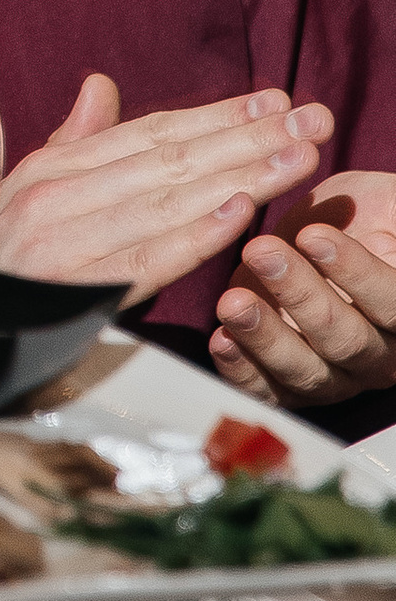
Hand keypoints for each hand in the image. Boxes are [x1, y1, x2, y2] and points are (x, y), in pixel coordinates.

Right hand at [0, 73, 335, 300]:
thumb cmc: (2, 259)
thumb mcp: (32, 190)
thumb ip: (77, 141)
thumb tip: (103, 85)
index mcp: (54, 169)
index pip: (150, 133)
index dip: (217, 116)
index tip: (274, 101)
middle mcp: (58, 197)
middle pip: (170, 161)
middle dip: (248, 138)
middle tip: (311, 120)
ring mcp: (65, 243)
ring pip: (169, 202)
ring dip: (242, 177)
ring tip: (299, 157)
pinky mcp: (76, 292)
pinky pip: (149, 259)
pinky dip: (197, 235)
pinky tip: (242, 213)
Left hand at [209, 169, 395, 409]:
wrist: (322, 238)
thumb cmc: (365, 216)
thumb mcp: (389, 208)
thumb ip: (392, 222)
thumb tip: (388, 239)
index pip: (391, 302)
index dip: (356, 272)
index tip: (313, 235)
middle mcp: (378, 355)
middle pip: (346, 340)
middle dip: (301, 295)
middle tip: (261, 251)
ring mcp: (334, 377)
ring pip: (306, 370)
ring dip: (266, 336)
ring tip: (232, 300)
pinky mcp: (287, 386)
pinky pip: (269, 391)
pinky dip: (243, 370)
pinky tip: (221, 339)